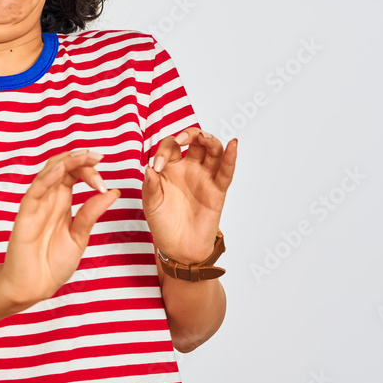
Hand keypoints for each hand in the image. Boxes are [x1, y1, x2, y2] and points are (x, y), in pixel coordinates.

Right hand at [0, 149, 120, 308]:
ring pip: (49, 172)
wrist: (33, 287)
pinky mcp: (25, 215)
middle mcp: (49, 199)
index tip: (105, 183)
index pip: (75, 173)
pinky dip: (47, 178)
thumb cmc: (53, 263)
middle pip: (63, 167)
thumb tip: (113, 192)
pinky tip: (60, 170)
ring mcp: (37, 205)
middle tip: (99, 158)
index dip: (90, 170)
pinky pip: (35, 191)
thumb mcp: (79, 237)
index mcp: (62, 202)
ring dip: (66, 161)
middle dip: (81, 159)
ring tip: (84, 155)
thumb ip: (91, 213)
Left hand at [142, 128, 237, 263]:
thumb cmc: (163, 223)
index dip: (164, 151)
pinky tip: (233, 144)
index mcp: (171, 167)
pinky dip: (231, 157)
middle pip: (195, 141)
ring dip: (209, 139)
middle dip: (189, 135)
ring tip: (203, 137)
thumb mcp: (151, 204)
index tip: (157, 167)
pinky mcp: (218, 190)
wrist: (178, 248)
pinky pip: (226, 171)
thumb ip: (151, 186)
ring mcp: (205, 177)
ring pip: (213, 150)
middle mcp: (189, 168)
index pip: (170, 146)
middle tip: (180, 140)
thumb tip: (149, 167)